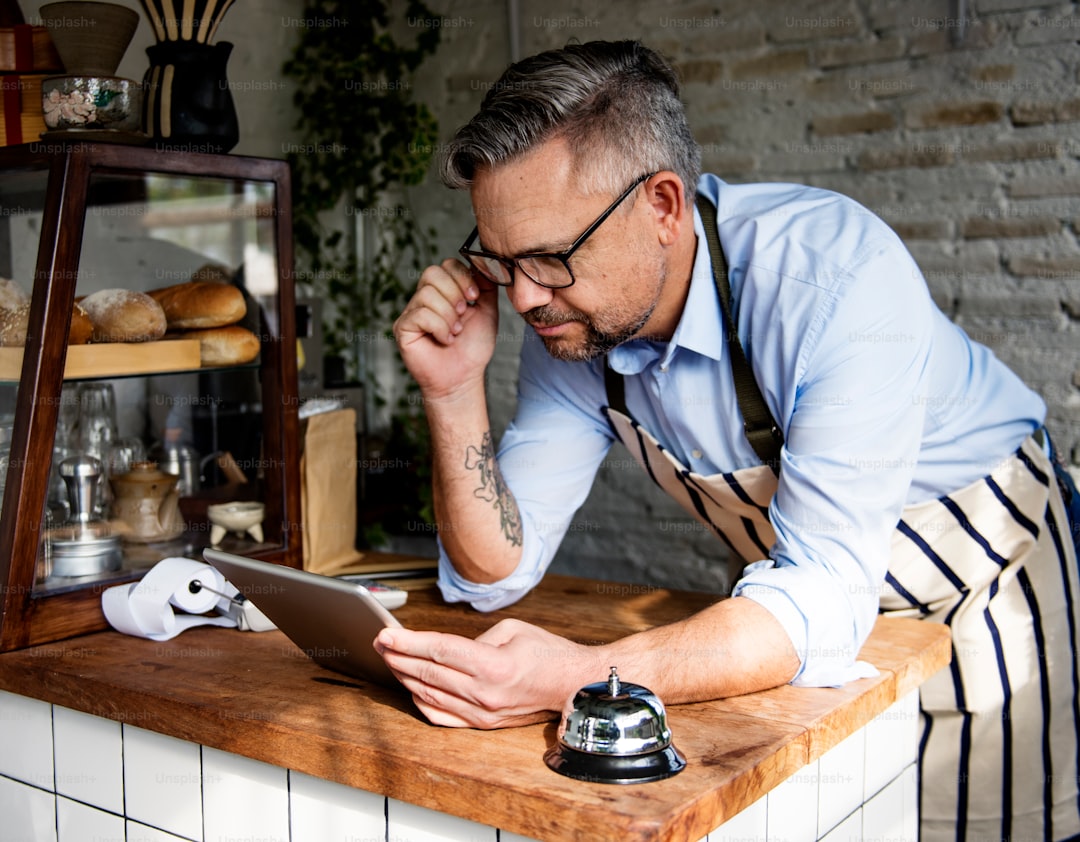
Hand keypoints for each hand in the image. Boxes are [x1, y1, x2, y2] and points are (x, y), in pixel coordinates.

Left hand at [373, 619, 601, 728]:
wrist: (572, 686)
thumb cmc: (548, 653)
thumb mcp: (513, 629)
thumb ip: (476, 638)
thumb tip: (447, 649)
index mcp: (493, 665)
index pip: (439, 651)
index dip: (407, 642)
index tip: (385, 634)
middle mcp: (485, 693)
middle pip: (428, 673)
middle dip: (398, 656)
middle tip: (379, 643)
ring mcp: (482, 712)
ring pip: (429, 694)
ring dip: (405, 677)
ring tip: (390, 660)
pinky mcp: (483, 723)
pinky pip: (441, 716)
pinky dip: (421, 701)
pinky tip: (411, 687)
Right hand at [392, 258, 498, 400]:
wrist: (464, 377)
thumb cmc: (472, 348)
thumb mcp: (487, 311)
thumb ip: (486, 286)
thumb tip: (484, 263)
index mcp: (443, 291)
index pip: (446, 265)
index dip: (462, 276)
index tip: (475, 297)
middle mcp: (424, 298)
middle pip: (432, 273)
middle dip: (454, 293)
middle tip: (464, 314)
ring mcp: (411, 312)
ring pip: (427, 294)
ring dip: (449, 315)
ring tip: (455, 332)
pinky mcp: (403, 328)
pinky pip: (420, 314)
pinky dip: (439, 328)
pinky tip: (445, 340)